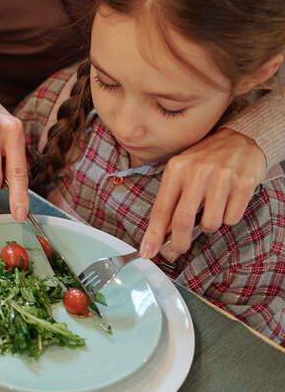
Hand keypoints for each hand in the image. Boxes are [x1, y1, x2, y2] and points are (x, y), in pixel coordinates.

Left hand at [141, 127, 266, 259]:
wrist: (239, 139)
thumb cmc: (205, 161)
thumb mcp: (182, 172)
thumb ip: (172, 200)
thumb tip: (162, 234)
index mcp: (176, 170)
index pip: (161, 208)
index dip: (153, 234)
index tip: (147, 252)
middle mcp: (197, 172)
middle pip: (182, 220)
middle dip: (179, 242)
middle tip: (179, 249)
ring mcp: (221, 177)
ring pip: (210, 223)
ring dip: (209, 225)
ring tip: (212, 208)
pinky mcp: (243, 183)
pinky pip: (232, 218)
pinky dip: (229, 217)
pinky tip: (229, 201)